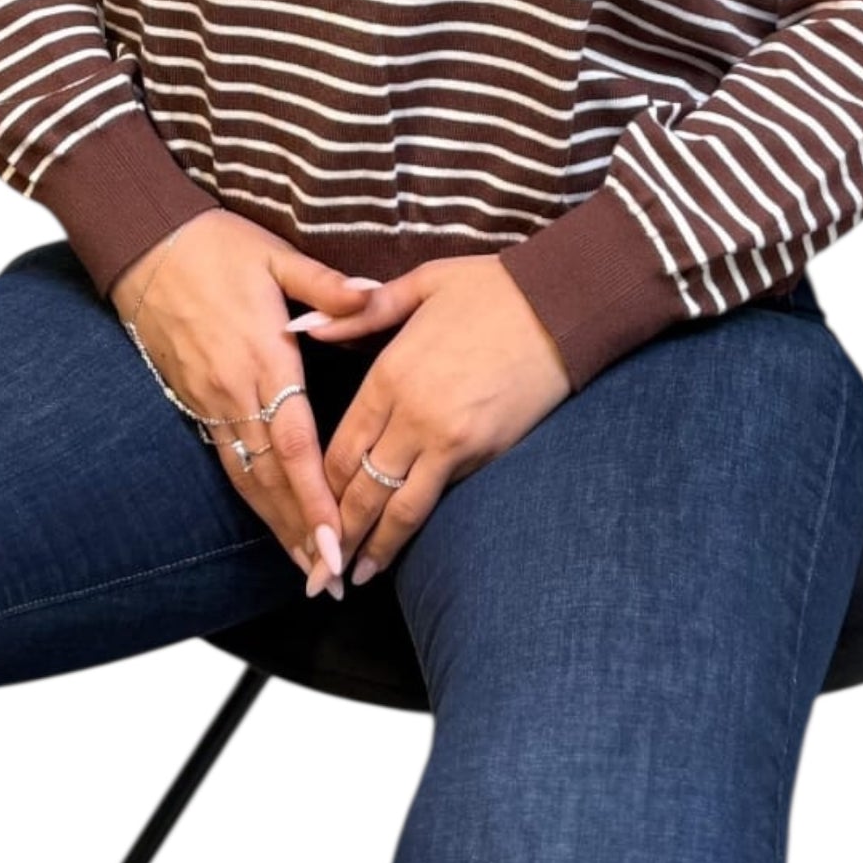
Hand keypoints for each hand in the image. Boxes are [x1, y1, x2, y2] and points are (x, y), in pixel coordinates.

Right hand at [109, 209, 381, 597]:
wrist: (145, 244)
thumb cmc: (216, 245)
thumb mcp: (276, 255)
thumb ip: (327, 285)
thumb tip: (374, 294)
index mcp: (261, 360)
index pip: (295, 445)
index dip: (314, 498)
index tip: (334, 542)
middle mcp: (232, 391)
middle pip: (271, 479)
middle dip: (299, 533)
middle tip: (328, 581)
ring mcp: (208, 400)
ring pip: (246, 478)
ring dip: (275, 526)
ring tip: (305, 569)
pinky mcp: (193, 399)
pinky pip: (226, 461)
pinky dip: (251, 497)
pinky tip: (269, 520)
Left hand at [293, 255, 572, 584]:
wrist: (562, 304)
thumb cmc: (489, 289)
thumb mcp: (418, 285)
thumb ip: (356, 315)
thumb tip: (301, 325)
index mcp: (390, 374)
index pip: (340, 448)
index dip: (318, 488)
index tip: (305, 512)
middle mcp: (414, 416)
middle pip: (362, 489)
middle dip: (338, 533)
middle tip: (320, 570)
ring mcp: (452, 441)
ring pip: (401, 509)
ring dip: (376, 547)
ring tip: (357, 577)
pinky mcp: (487, 453)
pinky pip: (443, 496)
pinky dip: (419, 526)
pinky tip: (405, 543)